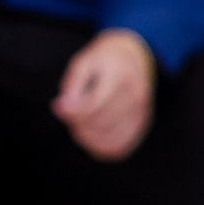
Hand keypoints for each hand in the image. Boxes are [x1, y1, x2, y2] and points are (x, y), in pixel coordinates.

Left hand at [53, 29, 154, 160]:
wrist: (135, 57)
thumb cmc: (103, 61)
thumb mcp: (84, 63)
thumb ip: (71, 85)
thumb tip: (60, 109)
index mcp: (121, 74)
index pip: (96, 104)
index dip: (74, 112)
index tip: (61, 107)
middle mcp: (136, 95)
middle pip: (102, 122)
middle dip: (78, 124)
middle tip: (68, 115)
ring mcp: (142, 112)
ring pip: (110, 138)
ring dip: (88, 138)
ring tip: (77, 125)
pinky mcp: (143, 124)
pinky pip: (120, 146)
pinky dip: (101, 147)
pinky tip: (90, 137)